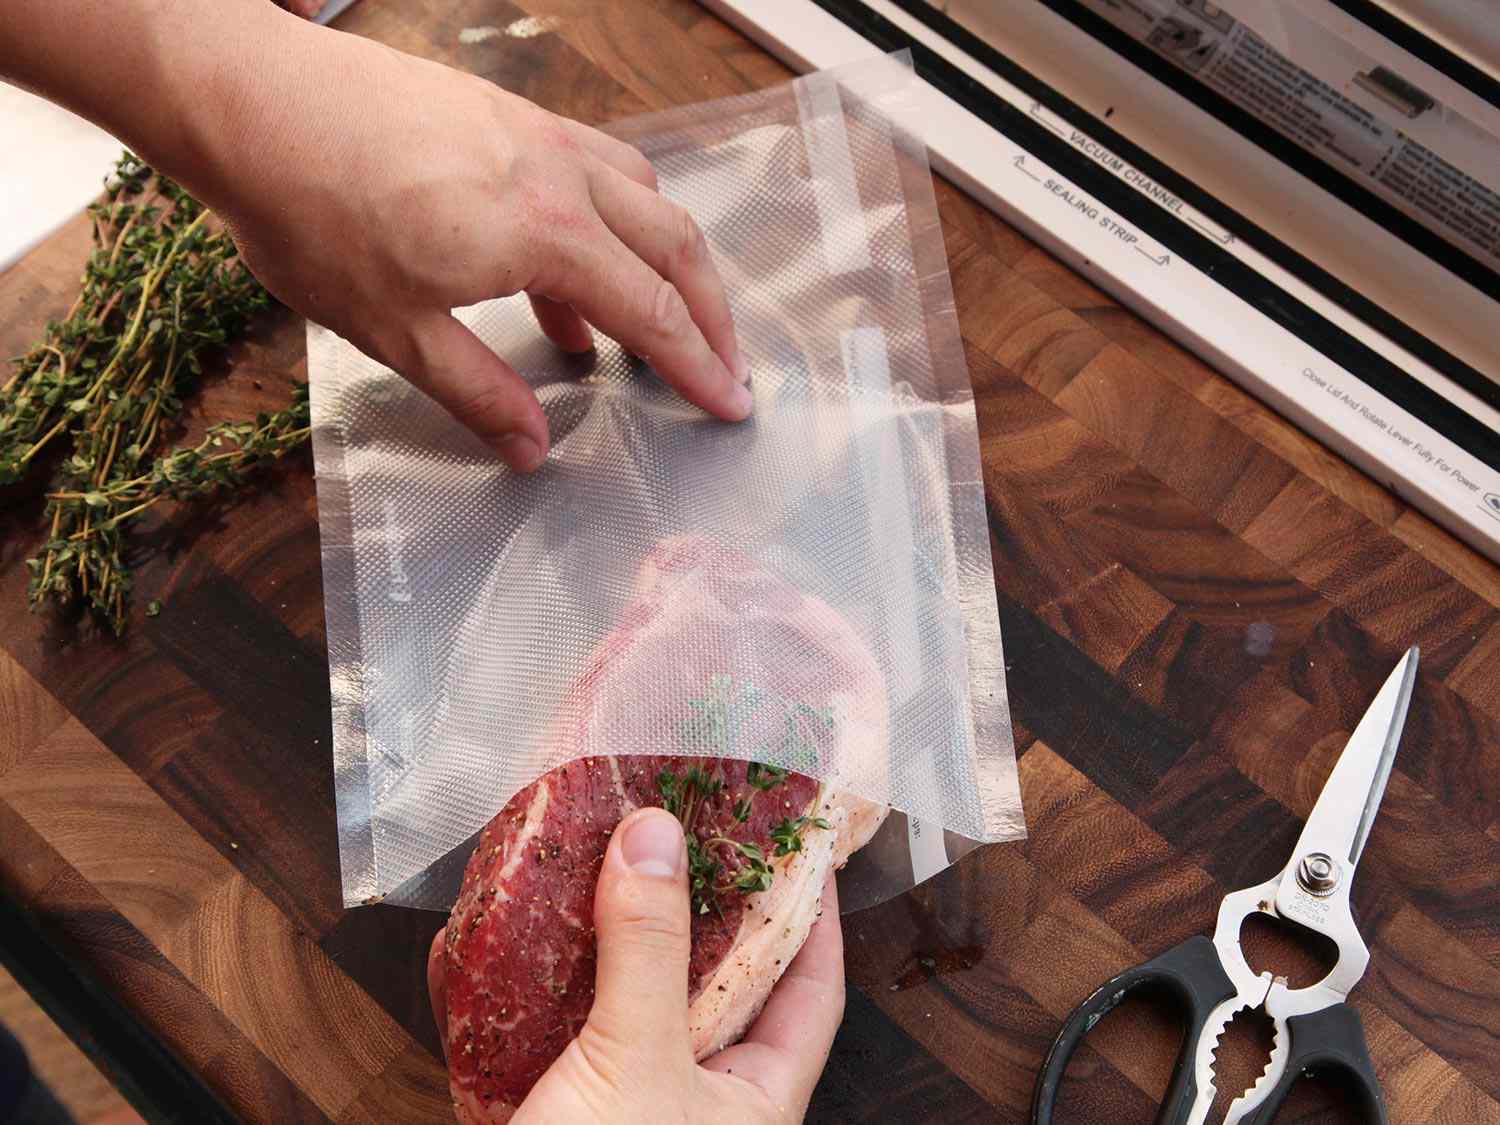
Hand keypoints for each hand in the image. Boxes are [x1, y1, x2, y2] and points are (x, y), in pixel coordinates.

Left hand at [195, 20, 750, 470]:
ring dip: (670, 262)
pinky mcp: (510, 117)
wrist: (253, 101)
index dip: (698, 365)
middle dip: (710, 314)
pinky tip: (574, 267)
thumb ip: (477, 389)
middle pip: (674, 246)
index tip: (730, 402)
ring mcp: (539, 136)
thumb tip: (532, 446)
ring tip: (657, 322)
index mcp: (542, 233)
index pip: (650, 312)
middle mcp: (560, 175)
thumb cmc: (310, 210)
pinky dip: (615, 221)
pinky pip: (597, 169)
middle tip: (726, 367)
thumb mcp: (392, 327)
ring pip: (645, 199)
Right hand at [428, 808, 845, 1123]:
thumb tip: (658, 835)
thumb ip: (647, 952)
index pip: (813, 990)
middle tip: (683, 826)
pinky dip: (541, 977)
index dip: (815, 917)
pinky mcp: (557, 1107)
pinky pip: (559, 1027)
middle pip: (718, 983)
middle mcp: (699, 1098)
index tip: (799, 846)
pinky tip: (519, 927)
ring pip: (634, 998)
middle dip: (701, 908)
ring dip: (615, 933)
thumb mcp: (635, 1064)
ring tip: (603, 853)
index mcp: (756, 1099)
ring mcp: (626, 1103)